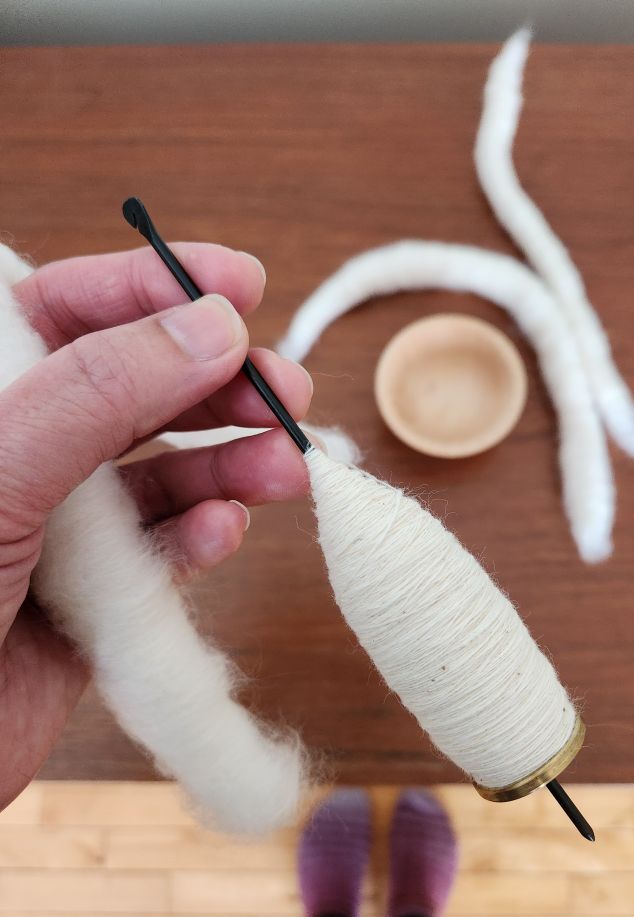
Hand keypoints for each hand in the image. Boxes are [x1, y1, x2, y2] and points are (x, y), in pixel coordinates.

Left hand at [0, 244, 312, 809]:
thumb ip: (101, 392)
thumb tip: (212, 326)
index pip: (64, 308)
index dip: (152, 286)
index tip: (237, 284)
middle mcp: (22, 453)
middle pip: (136, 387)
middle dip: (216, 383)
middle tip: (285, 388)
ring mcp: (60, 527)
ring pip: (164, 471)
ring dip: (231, 464)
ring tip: (288, 466)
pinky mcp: (96, 596)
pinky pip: (164, 550)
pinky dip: (201, 536)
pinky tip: (224, 531)